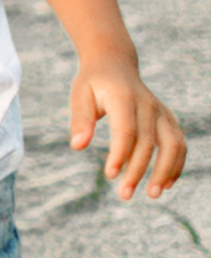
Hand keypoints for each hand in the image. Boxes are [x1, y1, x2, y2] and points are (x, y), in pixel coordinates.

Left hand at [69, 53, 185, 199]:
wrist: (114, 63)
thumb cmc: (93, 82)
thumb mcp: (79, 94)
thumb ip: (80, 119)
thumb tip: (77, 147)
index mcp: (123, 96)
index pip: (126, 130)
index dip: (120, 154)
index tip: (110, 175)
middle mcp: (147, 104)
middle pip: (147, 142)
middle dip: (137, 171)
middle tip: (124, 194)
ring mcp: (161, 111)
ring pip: (172, 145)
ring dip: (165, 171)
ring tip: (153, 194)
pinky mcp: (168, 119)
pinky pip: (179, 144)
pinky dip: (176, 164)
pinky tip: (167, 184)